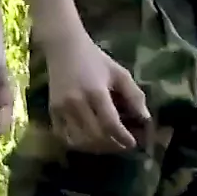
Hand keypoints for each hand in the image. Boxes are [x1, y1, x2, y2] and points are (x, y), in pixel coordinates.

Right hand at [45, 29, 149, 152]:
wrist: (64, 48)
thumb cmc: (95, 59)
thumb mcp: (119, 73)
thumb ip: (134, 95)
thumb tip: (145, 118)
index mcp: (96, 92)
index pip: (110, 124)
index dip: (122, 137)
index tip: (133, 143)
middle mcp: (76, 103)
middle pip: (95, 136)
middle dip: (112, 144)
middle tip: (122, 144)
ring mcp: (61, 108)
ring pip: (79, 140)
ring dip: (96, 147)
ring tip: (108, 144)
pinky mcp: (52, 111)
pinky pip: (63, 136)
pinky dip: (77, 144)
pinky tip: (89, 141)